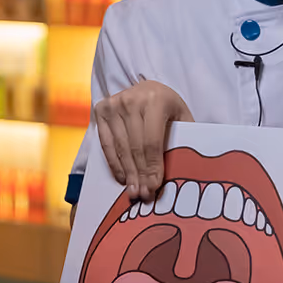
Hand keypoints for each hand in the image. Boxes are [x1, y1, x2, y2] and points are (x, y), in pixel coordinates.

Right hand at [94, 80, 192, 201]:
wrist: (148, 87)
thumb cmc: (168, 107)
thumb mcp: (181, 117)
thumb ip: (181, 139)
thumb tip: (180, 173)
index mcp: (155, 100)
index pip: (151, 142)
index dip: (152, 167)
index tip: (154, 186)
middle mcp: (131, 100)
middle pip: (134, 147)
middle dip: (140, 174)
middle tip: (143, 194)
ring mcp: (113, 104)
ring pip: (120, 148)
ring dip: (127, 173)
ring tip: (133, 191)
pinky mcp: (101, 110)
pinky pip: (106, 143)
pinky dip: (114, 163)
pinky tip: (122, 177)